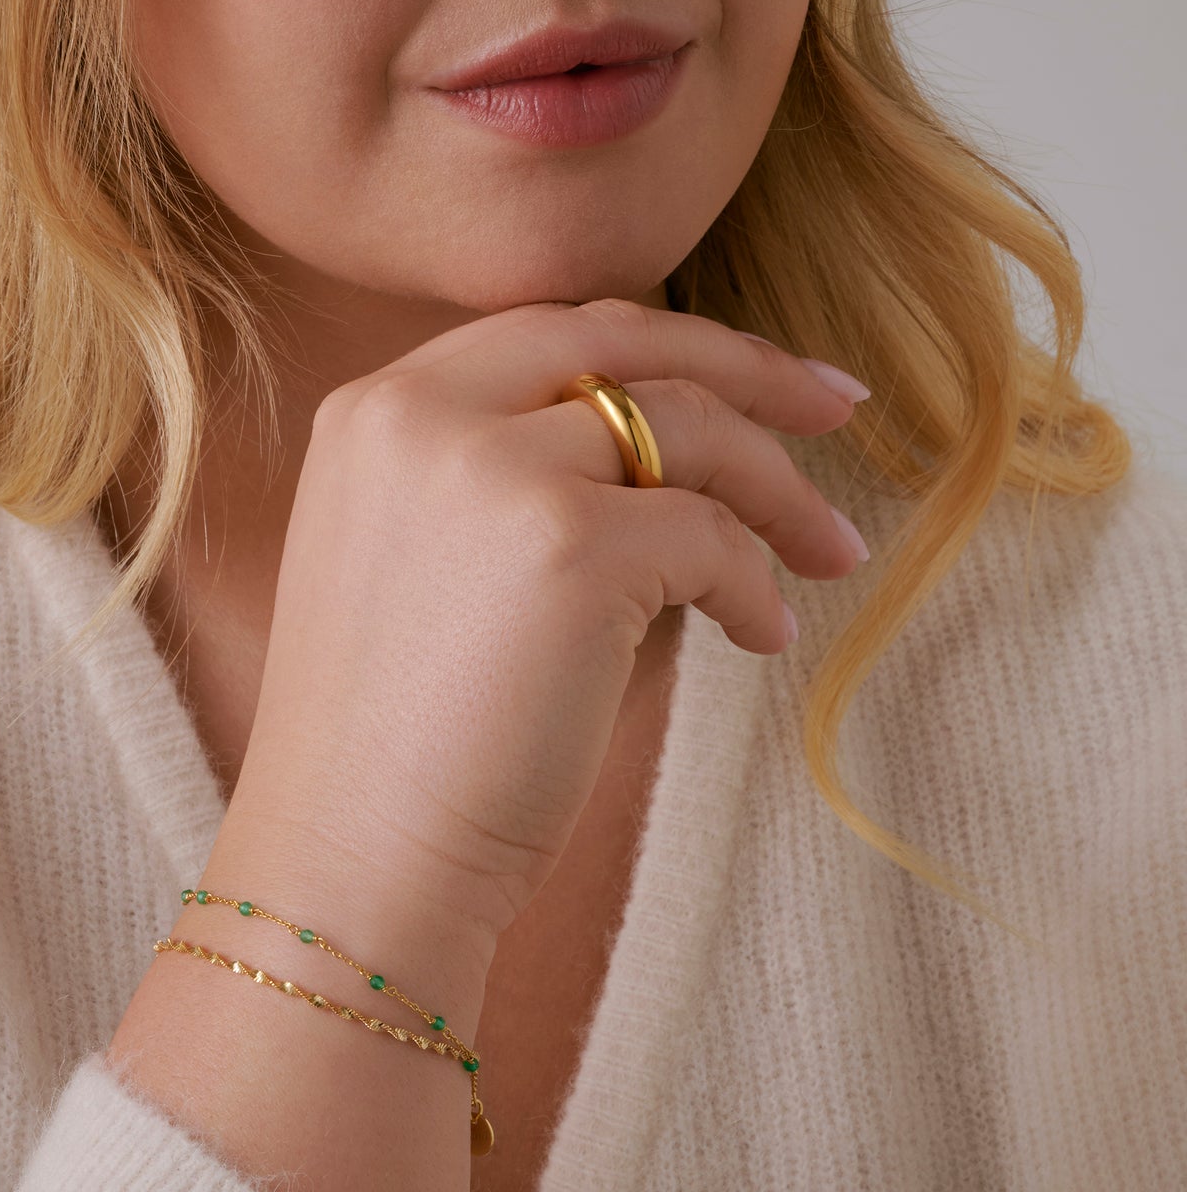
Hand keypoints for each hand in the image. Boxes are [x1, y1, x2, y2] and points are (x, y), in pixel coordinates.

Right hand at [213, 300, 866, 1003]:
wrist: (353, 863)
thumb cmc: (397, 744)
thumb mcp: (414, 559)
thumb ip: (496, 475)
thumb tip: (660, 441)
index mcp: (376, 409)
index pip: (550, 328)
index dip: (665, 341)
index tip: (755, 375)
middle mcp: (423, 415)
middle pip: (625, 340)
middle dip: (750, 366)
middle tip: (839, 409)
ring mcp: (494, 472)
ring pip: (688, 427)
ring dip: (780, 490)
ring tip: (830, 556)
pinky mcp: (569, 548)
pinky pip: (710, 535)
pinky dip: (757, 583)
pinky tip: (763, 637)